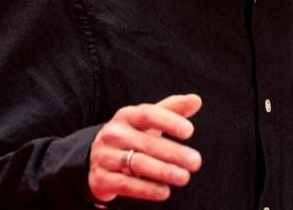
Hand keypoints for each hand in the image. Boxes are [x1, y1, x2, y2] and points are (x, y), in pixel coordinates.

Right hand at [88, 93, 203, 202]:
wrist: (95, 158)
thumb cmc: (132, 135)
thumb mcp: (148, 120)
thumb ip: (172, 109)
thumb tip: (196, 100)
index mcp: (126, 116)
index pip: (148, 114)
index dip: (169, 121)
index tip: (189, 131)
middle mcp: (113, 134)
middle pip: (146, 143)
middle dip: (173, 153)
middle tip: (195, 161)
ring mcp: (105, 156)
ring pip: (137, 163)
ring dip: (163, 171)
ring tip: (184, 177)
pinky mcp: (101, 179)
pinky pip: (125, 185)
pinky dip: (146, 189)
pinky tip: (164, 191)